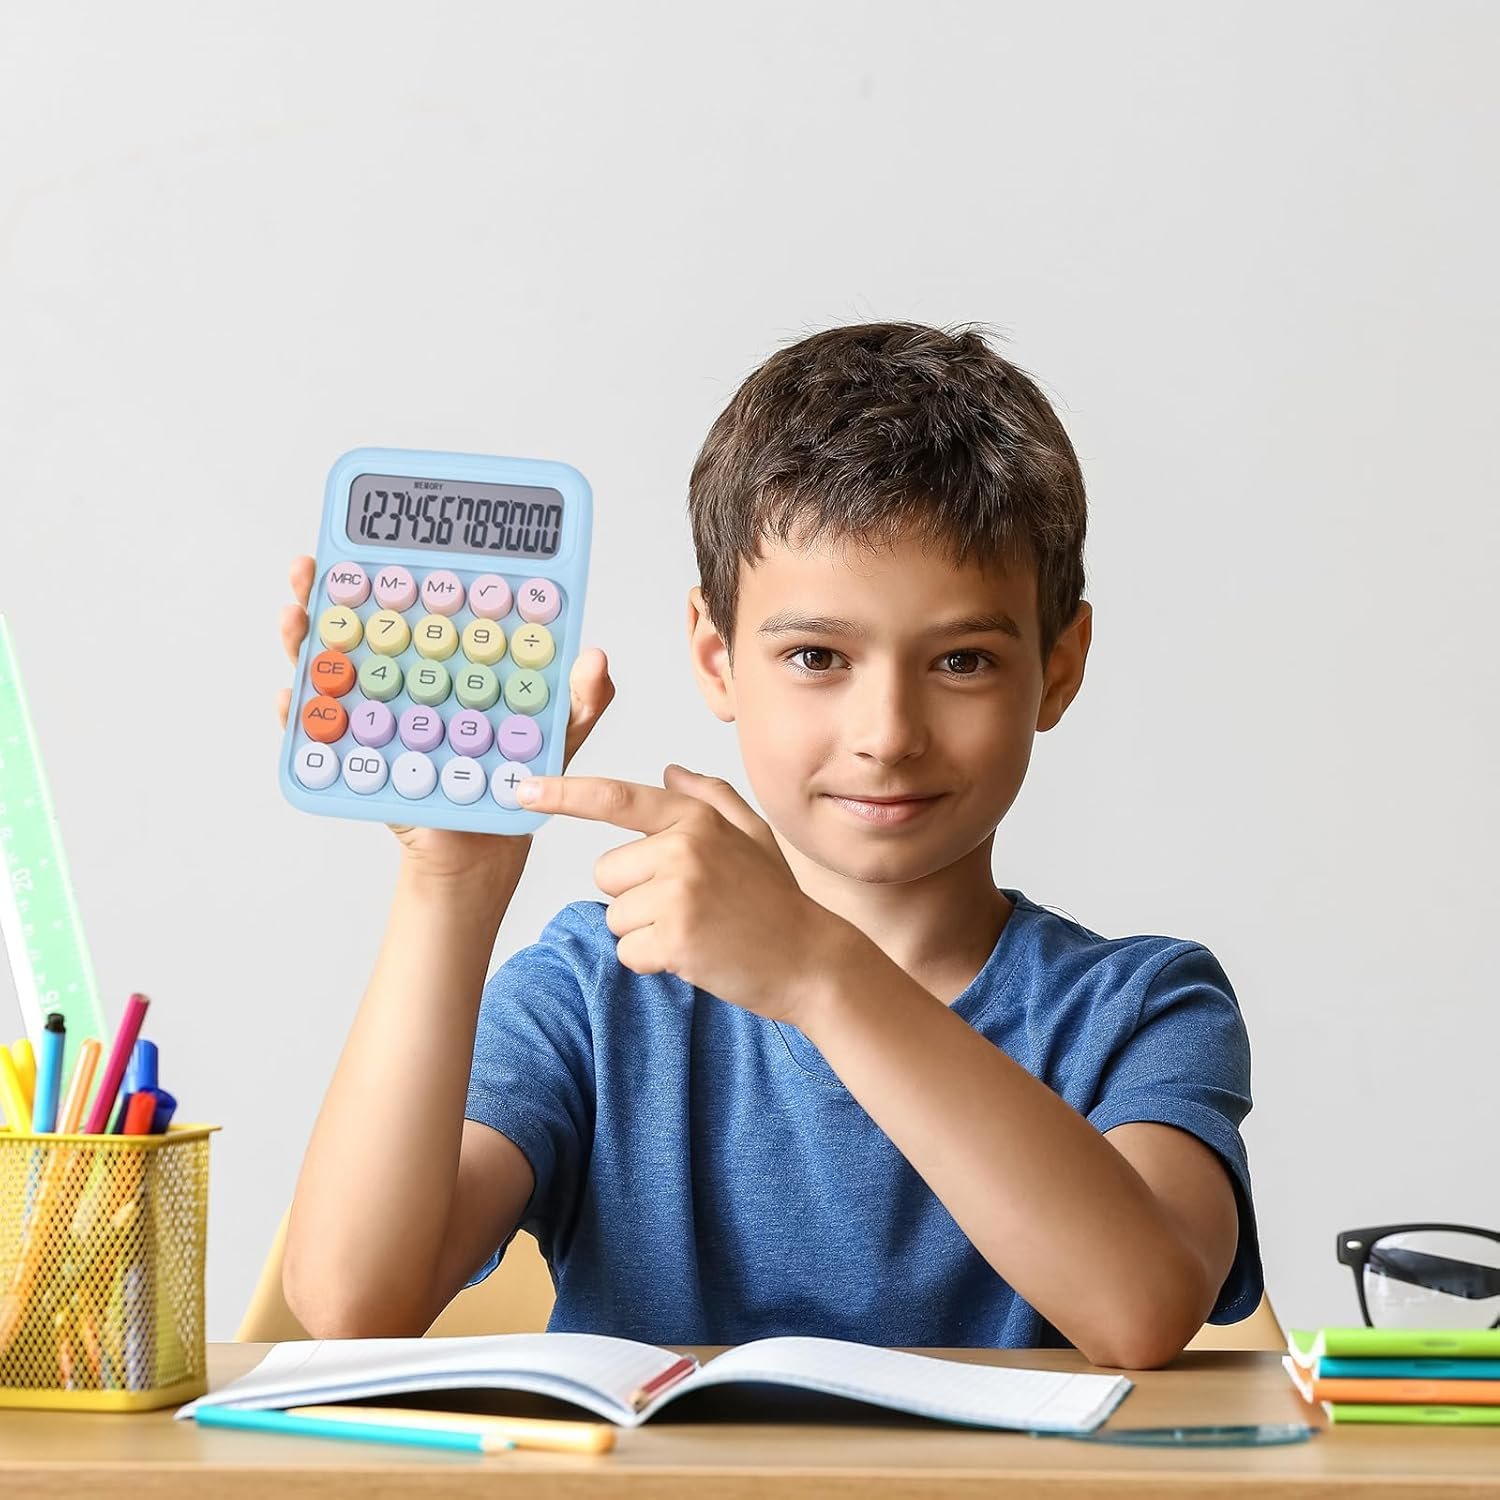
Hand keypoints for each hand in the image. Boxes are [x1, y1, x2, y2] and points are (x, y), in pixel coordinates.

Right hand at [276, 554, 614, 885]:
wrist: (481, 849)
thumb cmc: (515, 781)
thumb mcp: (556, 736)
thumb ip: (579, 698)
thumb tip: (595, 656)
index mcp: (446, 661)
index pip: (416, 604)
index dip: (394, 570)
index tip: (378, 544)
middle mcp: (403, 678)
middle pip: (359, 625)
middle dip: (328, 592)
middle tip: (312, 568)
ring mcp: (373, 713)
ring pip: (329, 668)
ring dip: (303, 640)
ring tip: (294, 619)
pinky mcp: (355, 756)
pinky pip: (317, 734)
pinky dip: (300, 716)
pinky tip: (293, 698)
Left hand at [516, 765, 855, 1024]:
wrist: (813, 960)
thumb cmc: (777, 901)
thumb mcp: (753, 836)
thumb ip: (709, 797)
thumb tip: (668, 770)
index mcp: (696, 819)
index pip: (617, 799)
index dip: (563, 793)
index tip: (521, 789)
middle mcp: (684, 848)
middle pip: (606, 873)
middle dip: (636, 896)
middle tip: (690, 909)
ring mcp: (679, 893)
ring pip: (614, 916)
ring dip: (645, 933)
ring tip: (696, 932)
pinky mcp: (675, 939)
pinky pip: (627, 952)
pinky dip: (654, 962)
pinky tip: (695, 956)